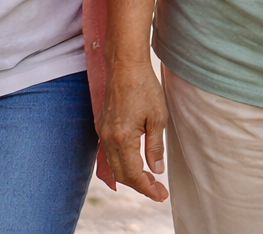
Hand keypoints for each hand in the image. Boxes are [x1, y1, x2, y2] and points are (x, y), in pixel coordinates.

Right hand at [99, 61, 170, 201]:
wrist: (125, 66)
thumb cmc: (145, 88)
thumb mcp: (158, 118)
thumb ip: (155, 146)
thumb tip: (157, 169)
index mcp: (122, 138)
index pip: (133, 174)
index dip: (147, 188)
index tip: (161, 195)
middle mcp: (108, 138)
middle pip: (121, 174)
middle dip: (139, 186)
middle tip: (158, 191)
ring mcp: (103, 132)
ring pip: (114, 165)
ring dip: (130, 176)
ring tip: (149, 181)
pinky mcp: (102, 126)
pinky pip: (109, 153)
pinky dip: (122, 163)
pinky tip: (135, 164)